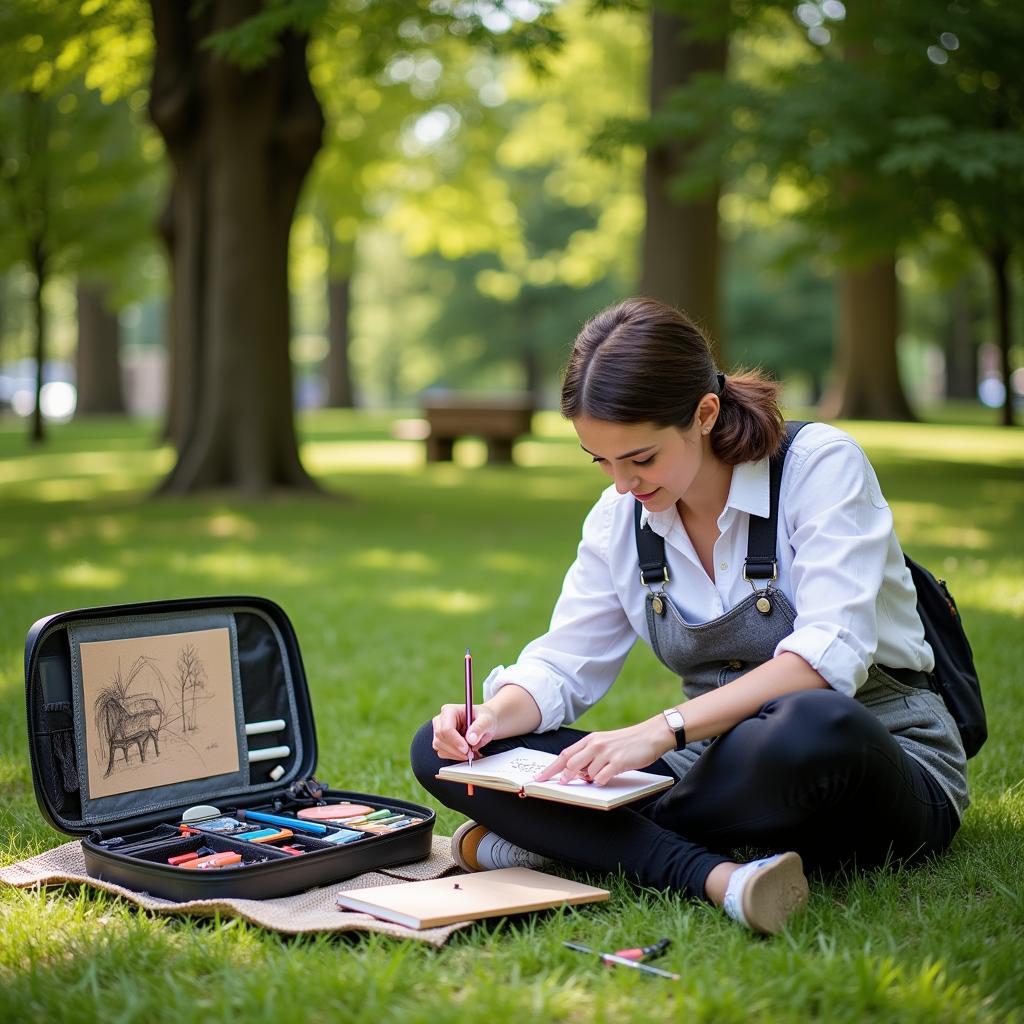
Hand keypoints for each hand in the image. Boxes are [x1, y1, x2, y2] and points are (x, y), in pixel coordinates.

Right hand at [431, 702, 498, 761]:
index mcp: (450, 711)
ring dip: (455, 754)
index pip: (446, 729)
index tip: (467, 749)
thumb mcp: (487, 720)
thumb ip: (479, 727)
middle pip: (440, 739)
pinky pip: (442, 753)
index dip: (455, 741)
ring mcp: (439, 731)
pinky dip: (454, 756)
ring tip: (470, 752)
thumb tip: (471, 739)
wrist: (485, 723)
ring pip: (440, 747)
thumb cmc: (484, 718)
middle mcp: (441, 720)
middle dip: (456, 749)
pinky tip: (465, 753)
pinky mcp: (440, 741)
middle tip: (470, 753)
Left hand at [533, 716, 672, 785]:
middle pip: (570, 765)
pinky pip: (601, 778)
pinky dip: (602, 782)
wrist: (651, 735)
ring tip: (603, 772)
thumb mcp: (605, 744)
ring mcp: (606, 753)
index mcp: (591, 740)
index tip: (539, 778)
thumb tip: (576, 772)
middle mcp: (595, 745)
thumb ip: (590, 755)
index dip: (551, 768)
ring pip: (587, 774)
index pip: (565, 755)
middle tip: (563, 784)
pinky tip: (610, 776)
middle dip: (565, 778)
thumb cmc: (628, 742)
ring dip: (590, 779)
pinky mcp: (618, 762)